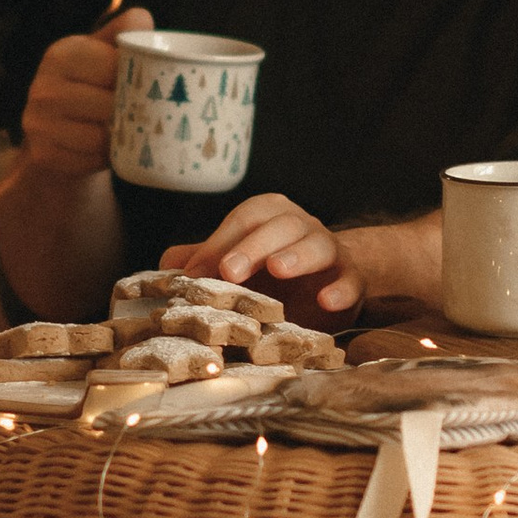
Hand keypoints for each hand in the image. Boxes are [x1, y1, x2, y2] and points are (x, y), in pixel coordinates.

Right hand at [16, 9, 153, 183]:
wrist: (56, 133)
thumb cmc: (89, 86)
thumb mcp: (102, 54)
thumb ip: (124, 33)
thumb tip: (143, 19)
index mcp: (61, 55)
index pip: (113, 66)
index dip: (136, 78)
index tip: (146, 85)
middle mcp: (43, 87)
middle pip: (110, 104)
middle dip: (132, 111)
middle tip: (143, 113)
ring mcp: (38, 123)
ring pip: (101, 136)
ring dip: (120, 137)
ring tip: (126, 130)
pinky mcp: (43, 153)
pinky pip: (90, 160)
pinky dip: (105, 157)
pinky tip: (108, 148)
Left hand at [163, 193, 363, 317]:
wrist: (328, 281)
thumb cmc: (272, 268)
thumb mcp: (237, 262)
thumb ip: (204, 260)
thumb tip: (165, 266)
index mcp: (269, 216)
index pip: (244, 219)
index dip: (219, 243)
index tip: (195, 273)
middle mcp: (301, 225)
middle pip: (280, 226)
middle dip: (253, 246)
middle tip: (230, 271)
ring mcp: (330, 249)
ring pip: (318, 245)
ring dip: (297, 256)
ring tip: (279, 269)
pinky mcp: (352, 278)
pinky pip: (351, 280)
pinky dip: (341, 289)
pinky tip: (326, 302)